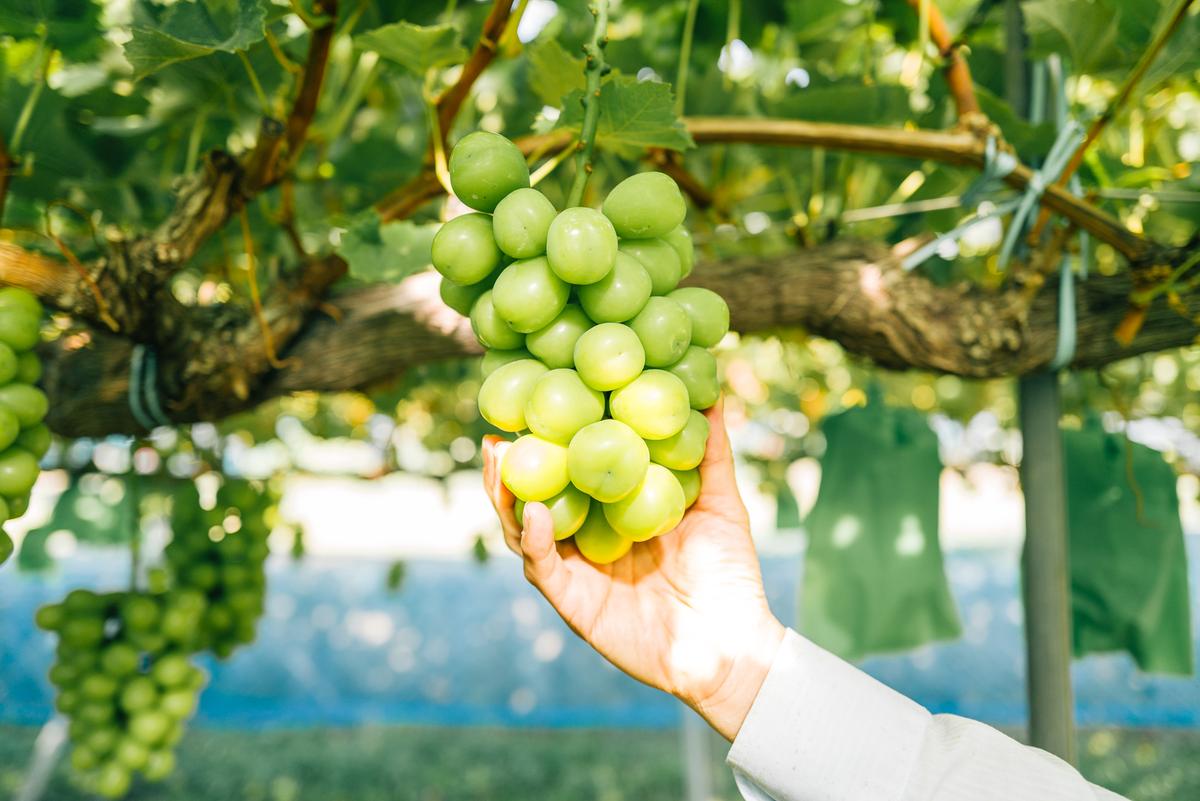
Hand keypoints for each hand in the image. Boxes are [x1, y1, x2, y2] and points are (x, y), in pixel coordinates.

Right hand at [482, 399, 784, 740]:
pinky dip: (532, 538)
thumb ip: (710, 452)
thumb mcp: (720, 503)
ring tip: (498, 458)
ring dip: (505, 495)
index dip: (549, 439)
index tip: (533, 399)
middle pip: (534, 497)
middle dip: (509, 466)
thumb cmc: (730, 575)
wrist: (733, 642)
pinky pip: (543, 567)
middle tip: (495, 430)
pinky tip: (531, 511)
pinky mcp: (574, 602)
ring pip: (523, 530)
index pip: (570, 471)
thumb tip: (713, 391)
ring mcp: (577, 571)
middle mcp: (587, 540)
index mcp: (613, 513)